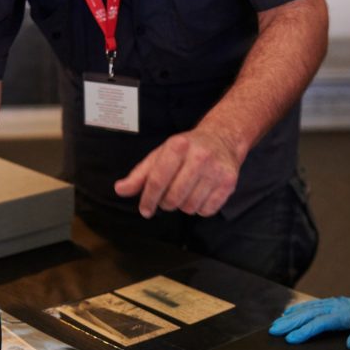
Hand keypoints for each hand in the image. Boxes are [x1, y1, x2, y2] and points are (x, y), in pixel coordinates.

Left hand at [113, 127, 242, 217]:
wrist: (222, 139)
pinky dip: (200, 208)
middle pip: (173, 197)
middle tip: (167, 198)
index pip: (157, 180)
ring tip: (185, 192)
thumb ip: (139, 174)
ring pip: (189, 206)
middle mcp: (199, 157)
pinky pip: (207, 210)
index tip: (145, 210)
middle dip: (166, 203)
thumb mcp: (160, 155)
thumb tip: (120, 190)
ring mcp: (216, 170)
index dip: (148, 199)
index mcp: (178, 146)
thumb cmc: (186, 149)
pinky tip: (199, 195)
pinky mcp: (229, 183)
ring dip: (183, 206)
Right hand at [269, 274, 349, 347]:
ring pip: (308, 309)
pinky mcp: (333, 304)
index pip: (321, 323)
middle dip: (290, 323)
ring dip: (291, 316)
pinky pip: (312, 306)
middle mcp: (337, 307)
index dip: (305, 331)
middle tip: (273, 331)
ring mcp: (334, 304)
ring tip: (275, 325)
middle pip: (309, 314)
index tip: (291, 339)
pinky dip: (298, 309)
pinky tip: (289, 314)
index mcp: (347, 314)